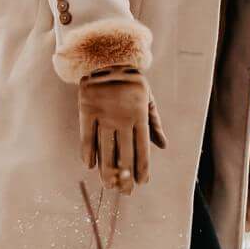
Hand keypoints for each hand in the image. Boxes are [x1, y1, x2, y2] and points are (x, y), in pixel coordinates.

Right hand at [76, 68, 163, 191]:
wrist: (107, 56)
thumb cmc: (131, 80)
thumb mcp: (148, 98)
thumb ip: (154, 122)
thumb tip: (163, 146)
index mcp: (139, 115)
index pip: (142, 148)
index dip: (143, 168)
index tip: (142, 182)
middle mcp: (122, 117)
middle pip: (124, 154)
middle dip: (126, 175)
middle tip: (126, 191)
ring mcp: (103, 114)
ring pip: (105, 149)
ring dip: (107, 170)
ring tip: (109, 185)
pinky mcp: (86, 110)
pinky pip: (87, 136)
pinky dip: (88, 152)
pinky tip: (90, 166)